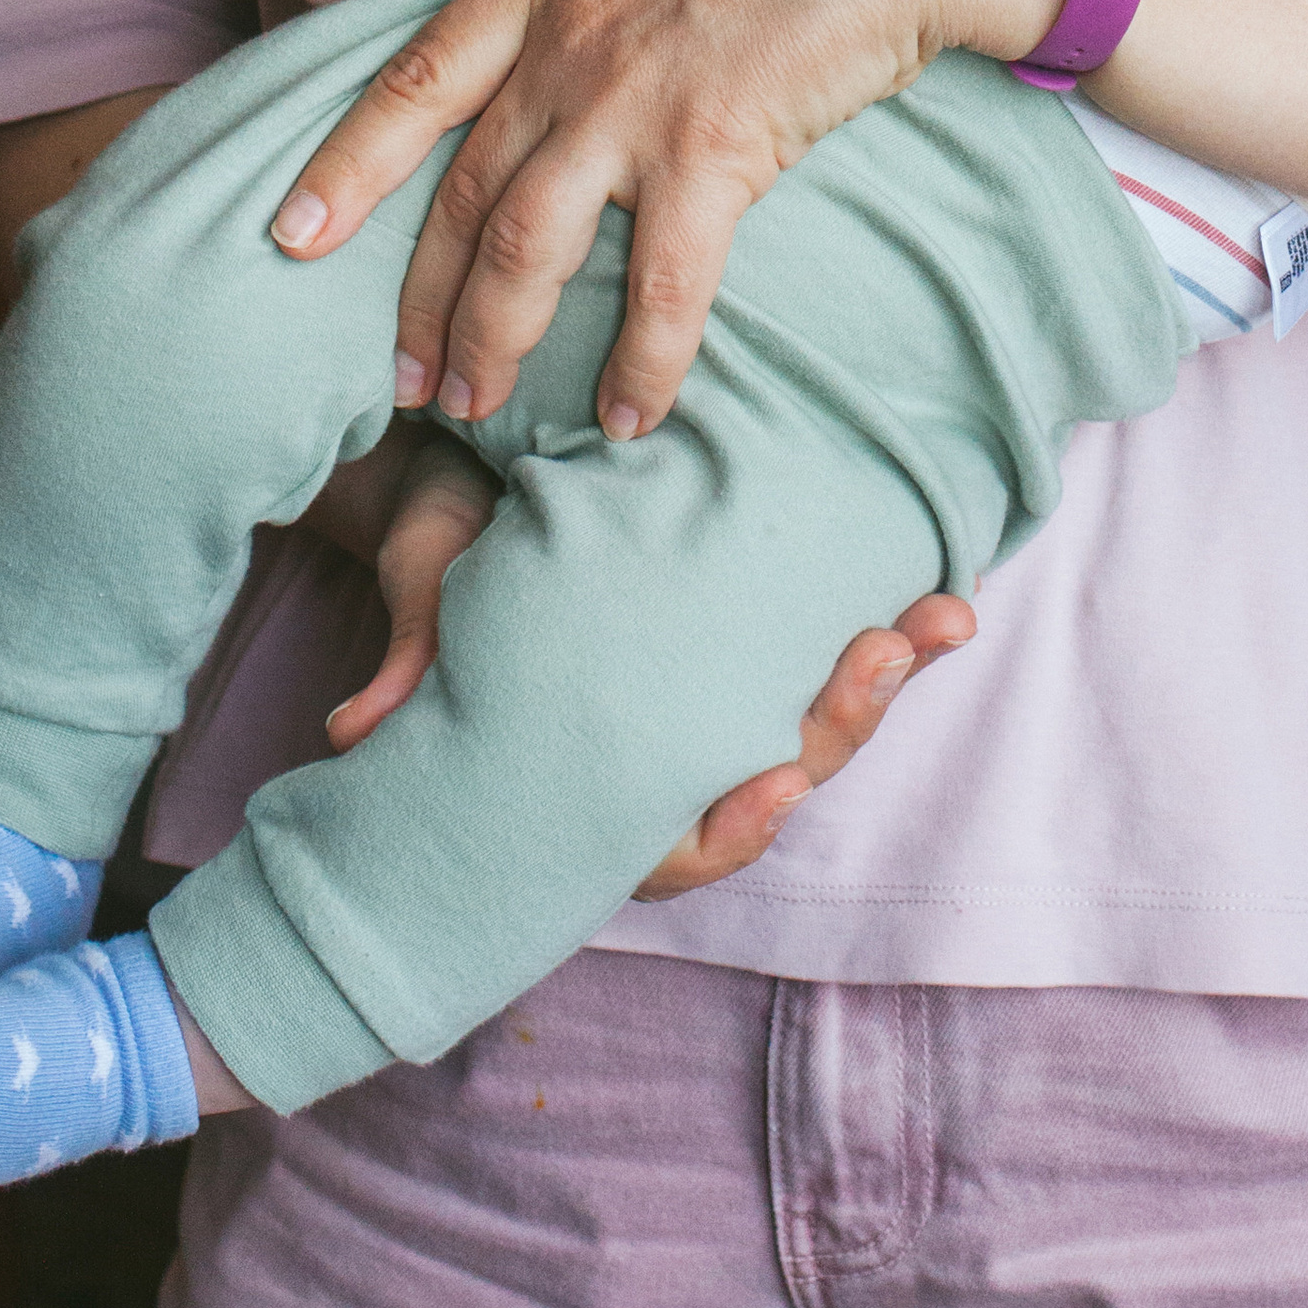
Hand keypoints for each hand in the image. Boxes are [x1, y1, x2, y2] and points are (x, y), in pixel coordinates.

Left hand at [266, 0, 1068, 439]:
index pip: (416, 75)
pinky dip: (640, 363)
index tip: (293, 231)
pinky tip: (633, 421)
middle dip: (417, 293)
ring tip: (472, 408)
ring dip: (492, 339)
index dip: (348, 162)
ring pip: (523, 245)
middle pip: (459, 187)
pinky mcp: (715, 148)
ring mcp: (632, 96)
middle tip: (398, 375)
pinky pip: (658, 285)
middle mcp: (569, 38)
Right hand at [314, 425, 976, 891]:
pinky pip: (829, 643)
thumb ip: (417, 658)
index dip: (725, 830)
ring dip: (890, 676)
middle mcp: (670, 745)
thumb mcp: (429, 593)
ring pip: (818, 718)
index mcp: (596, 774)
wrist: (476, 468)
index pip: (672, 840)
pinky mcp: (752, 623)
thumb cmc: (449, 553)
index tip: (769, 789)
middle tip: (888, 653)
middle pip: (773, 776)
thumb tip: (361, 726)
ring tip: (945, 617)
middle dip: (841, 724)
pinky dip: (892, 626)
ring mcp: (718, 689)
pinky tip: (947, 589)